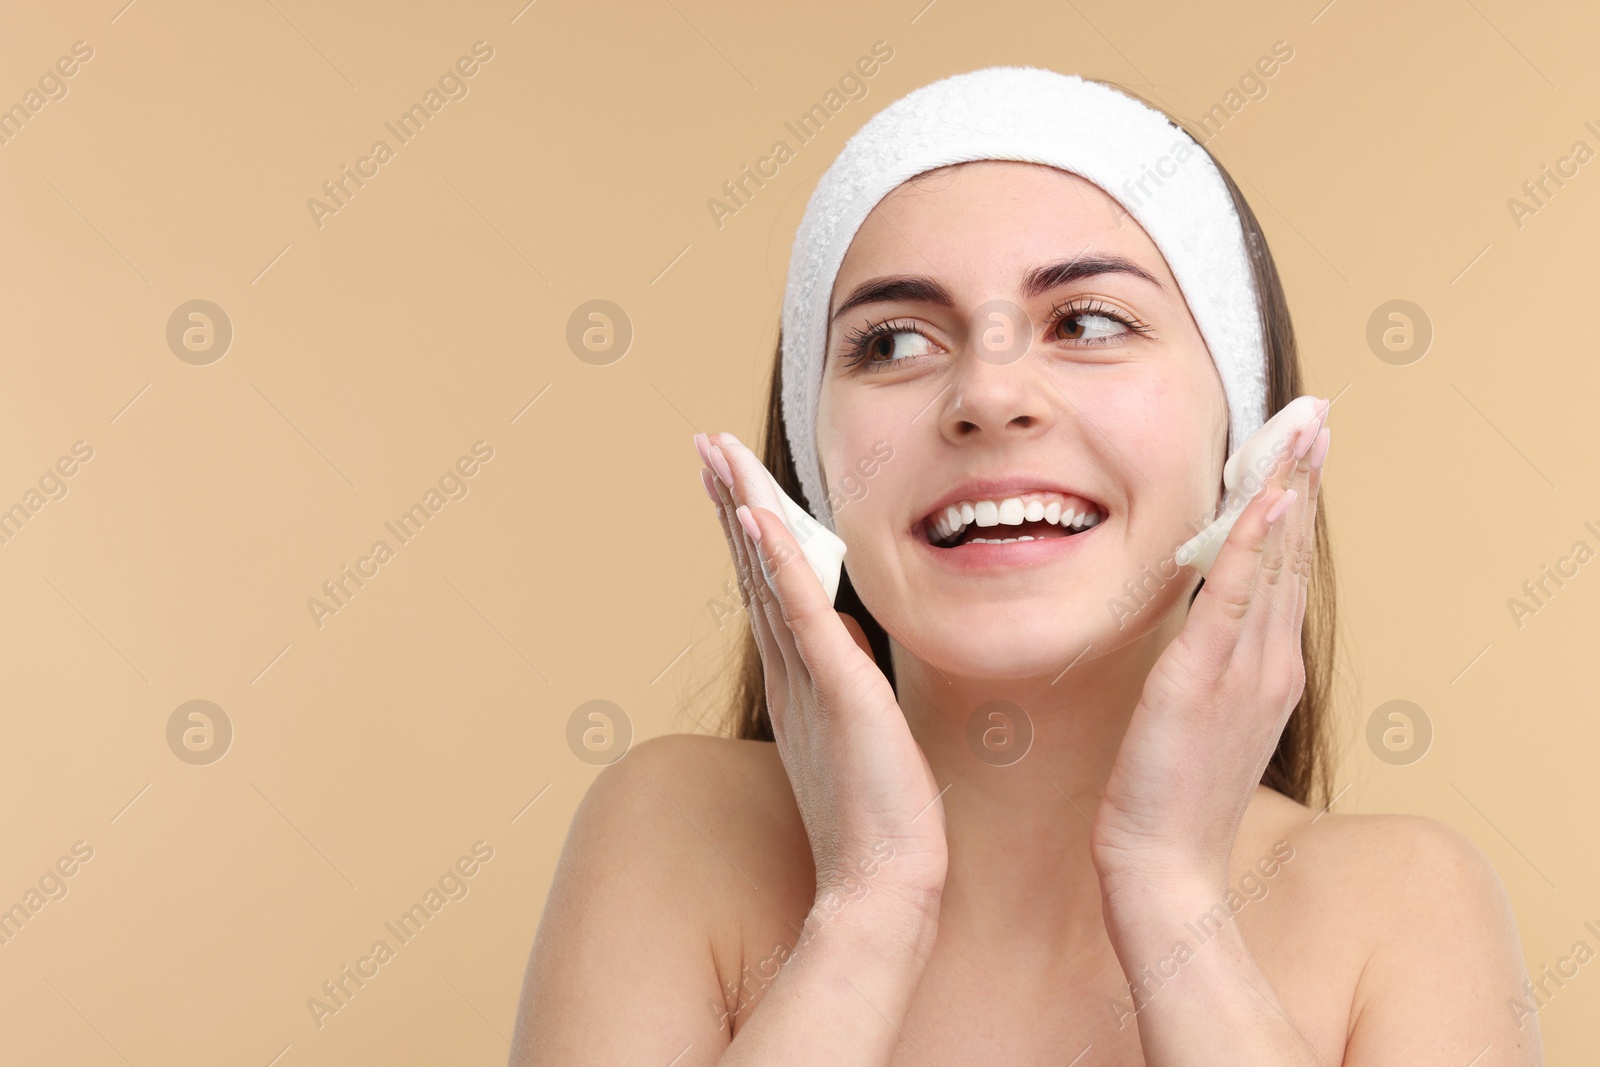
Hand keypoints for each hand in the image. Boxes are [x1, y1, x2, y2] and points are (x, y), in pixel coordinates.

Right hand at [694, 433, 947, 915]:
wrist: (886, 883)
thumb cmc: (879, 819)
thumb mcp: (860, 731)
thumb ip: (846, 678)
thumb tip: (847, 634)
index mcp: (797, 680)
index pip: (765, 585)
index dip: (745, 527)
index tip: (729, 478)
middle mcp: (790, 672)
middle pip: (751, 568)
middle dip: (728, 499)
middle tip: (703, 443)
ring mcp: (808, 678)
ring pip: (766, 576)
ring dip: (742, 508)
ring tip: (718, 454)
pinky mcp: (839, 689)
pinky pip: (803, 611)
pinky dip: (776, 561)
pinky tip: (756, 515)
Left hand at [1091, 398, 1330, 894]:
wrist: (1162, 866)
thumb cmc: (1171, 795)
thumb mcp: (1203, 716)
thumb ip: (1212, 663)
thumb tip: (1204, 617)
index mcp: (1268, 668)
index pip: (1288, 570)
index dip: (1297, 506)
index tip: (1305, 449)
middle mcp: (1269, 662)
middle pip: (1294, 555)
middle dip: (1306, 481)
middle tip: (1320, 416)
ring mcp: (1243, 670)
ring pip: (1274, 565)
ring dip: (1289, 493)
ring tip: (1304, 434)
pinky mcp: (1201, 680)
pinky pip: (1231, 600)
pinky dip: (1252, 548)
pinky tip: (1264, 502)